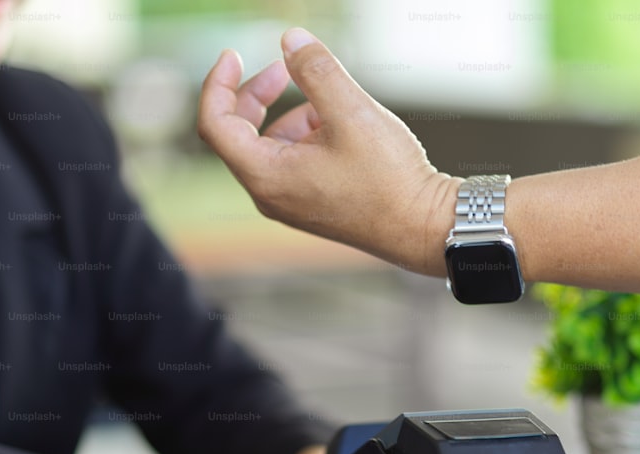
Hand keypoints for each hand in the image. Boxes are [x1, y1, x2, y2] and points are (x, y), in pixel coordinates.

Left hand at [197, 28, 456, 276]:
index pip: (216, 125)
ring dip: (290, 114)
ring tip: (330, 102)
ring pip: (270, 146)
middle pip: (239, 134)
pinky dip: (306, 135)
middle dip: (256, 94)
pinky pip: (292, 161)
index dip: (217, 84)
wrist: (424, 227)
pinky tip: (341, 127)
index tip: (234, 53)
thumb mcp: (351, 113)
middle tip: (282, 67)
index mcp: (267, 176)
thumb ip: (316, 70)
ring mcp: (291, 203)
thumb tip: (291, 40)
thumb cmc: (389, 178)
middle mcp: (271, 195)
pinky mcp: (312, 205)